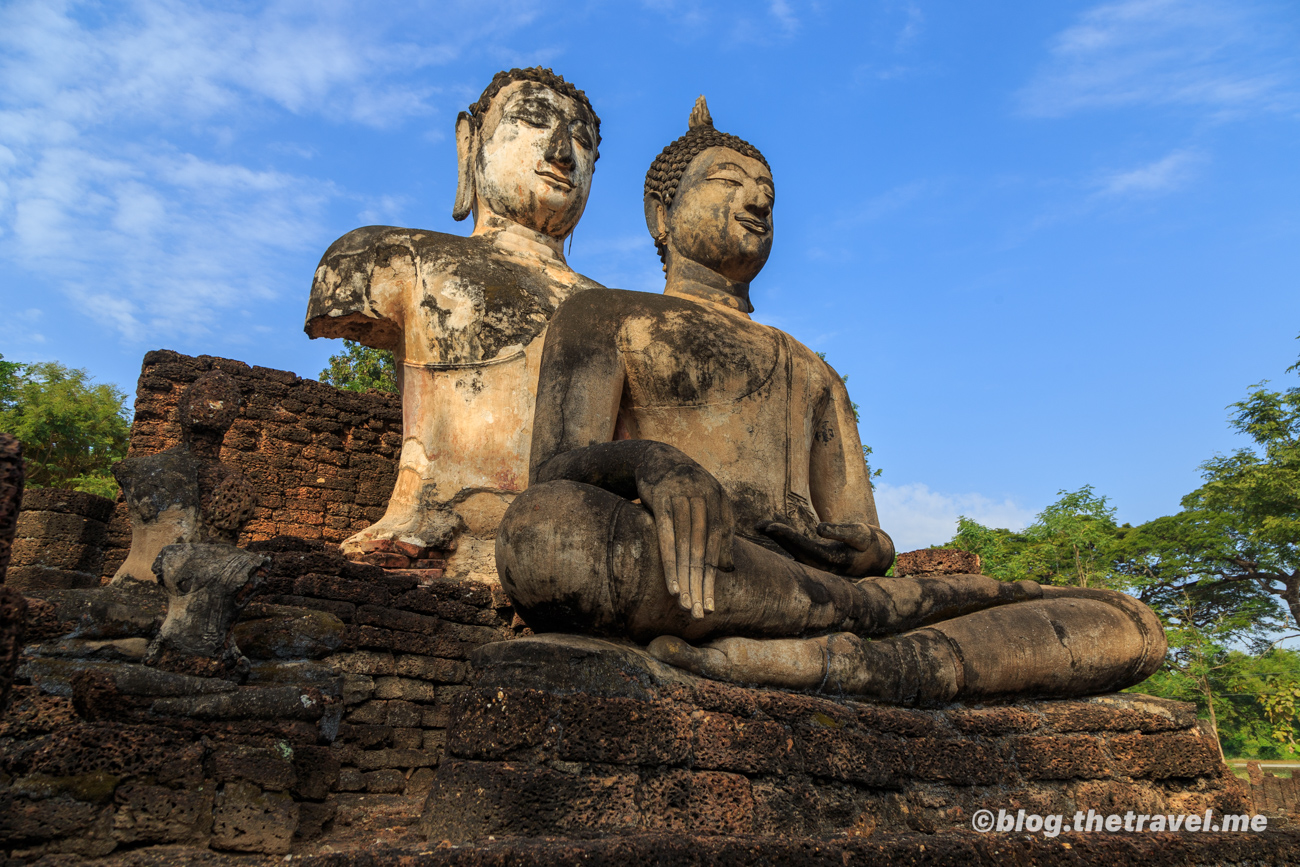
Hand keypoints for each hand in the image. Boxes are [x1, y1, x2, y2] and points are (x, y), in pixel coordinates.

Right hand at [636, 458, 734, 618]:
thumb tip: (728, 569)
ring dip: (686, 579)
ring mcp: (683, 497)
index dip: (714, 579)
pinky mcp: (660, 498)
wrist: (655, 456)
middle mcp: (705, 498)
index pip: (719, 547)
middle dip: (702, 585)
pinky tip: (673, 585)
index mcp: (721, 501)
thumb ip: (719, 533)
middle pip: (704, 551)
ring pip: (687, 547)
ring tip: (686, 606)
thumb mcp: (706, 505)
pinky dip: (670, 562)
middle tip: (701, 615)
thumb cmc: (683, 488)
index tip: (712, 607)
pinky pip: (666, 536)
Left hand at [760, 520, 892, 577]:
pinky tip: (770, 530)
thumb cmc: (869, 544)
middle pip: (793, 550)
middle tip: (759, 525)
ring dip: (777, 539)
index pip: (802, 547)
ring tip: (760, 526)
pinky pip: (795, 549)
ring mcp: (817, 565)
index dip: (786, 537)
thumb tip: (818, 528)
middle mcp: (820, 566)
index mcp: (830, 560)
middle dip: (776, 537)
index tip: (770, 527)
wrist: (875, 557)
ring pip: (792, 551)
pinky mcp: (815, 560)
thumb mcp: (860, 534)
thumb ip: (840, 531)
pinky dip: (783, 539)